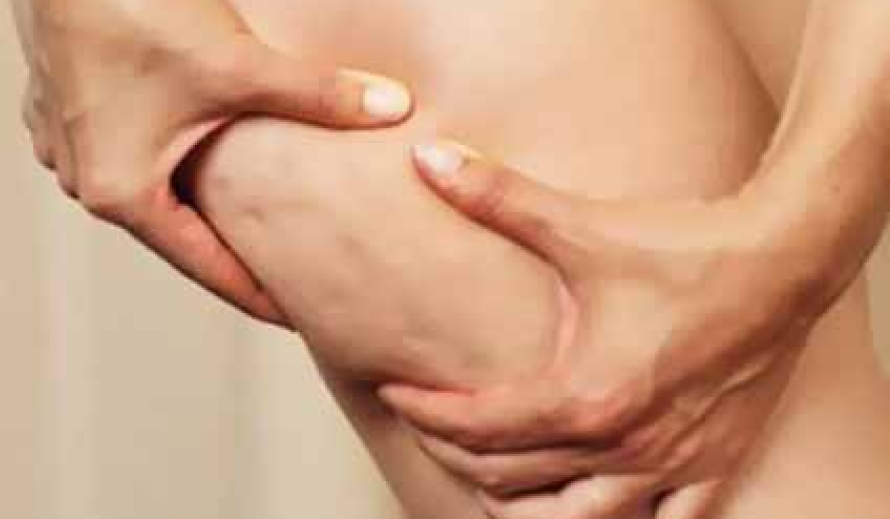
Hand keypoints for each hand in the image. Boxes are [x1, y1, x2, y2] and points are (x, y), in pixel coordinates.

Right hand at [12, 0, 410, 322]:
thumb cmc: (132, 8)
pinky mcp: (73, 110)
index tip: (299, 318)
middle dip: (238, 252)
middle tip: (292, 274)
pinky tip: (212, 156)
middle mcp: (87, 179)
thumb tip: (393, 107)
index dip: (260, 296)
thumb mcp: (236, 65)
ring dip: (206, 205)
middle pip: (182, 237)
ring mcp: (72, 145)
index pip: (208, 269)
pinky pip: (136, 155)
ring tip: (259, 219)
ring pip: (157, 194)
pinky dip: (177, 164)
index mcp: (120, 192)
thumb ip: (320, 94)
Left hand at [379, 141, 841, 518]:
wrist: (781, 259)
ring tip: (492, 478)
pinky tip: (596, 505)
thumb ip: (495, 196)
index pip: (475, 425)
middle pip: (510, 476)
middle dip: (455, 452)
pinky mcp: (711, 465)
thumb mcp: (579, 226)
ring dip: (525, 505)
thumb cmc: (680, 248)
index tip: (395, 390)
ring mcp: (668, 465)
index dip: (422, 410)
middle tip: (429, 421)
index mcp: (582, 397)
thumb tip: (427, 158)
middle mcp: (621, 444)